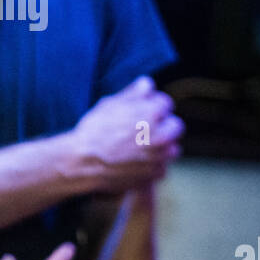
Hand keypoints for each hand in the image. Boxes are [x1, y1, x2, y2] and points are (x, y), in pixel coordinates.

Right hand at [70, 76, 182, 192]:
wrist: (83, 161)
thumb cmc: (94, 130)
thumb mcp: (111, 103)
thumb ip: (134, 93)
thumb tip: (148, 84)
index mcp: (152, 113)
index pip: (166, 103)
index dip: (152, 106)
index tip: (142, 112)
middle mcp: (162, 135)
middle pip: (176, 126)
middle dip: (163, 126)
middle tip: (145, 129)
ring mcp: (160, 157)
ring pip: (172, 148)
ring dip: (161, 147)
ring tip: (140, 147)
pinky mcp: (155, 175)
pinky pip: (162, 167)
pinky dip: (153, 165)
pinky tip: (136, 162)